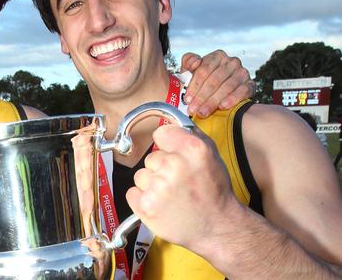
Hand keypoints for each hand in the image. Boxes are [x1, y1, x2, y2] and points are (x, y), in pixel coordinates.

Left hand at [126, 125, 242, 250]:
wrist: (218, 227)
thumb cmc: (215, 192)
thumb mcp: (212, 156)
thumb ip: (190, 136)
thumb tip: (169, 123)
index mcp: (192, 149)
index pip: (161, 133)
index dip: (167, 144)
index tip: (172, 153)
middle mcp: (174, 165)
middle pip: (151, 158)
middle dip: (161, 168)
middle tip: (179, 182)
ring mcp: (158, 187)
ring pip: (141, 175)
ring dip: (152, 184)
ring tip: (172, 196)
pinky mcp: (146, 206)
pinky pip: (133, 192)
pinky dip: (143, 199)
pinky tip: (162, 205)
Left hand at [181, 51, 253, 117]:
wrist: (219, 93)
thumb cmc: (202, 81)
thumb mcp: (192, 70)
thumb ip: (188, 62)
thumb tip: (195, 63)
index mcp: (217, 56)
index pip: (204, 70)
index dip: (194, 86)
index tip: (187, 99)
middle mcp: (231, 62)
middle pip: (214, 80)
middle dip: (202, 97)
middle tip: (193, 110)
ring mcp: (242, 73)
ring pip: (227, 87)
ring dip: (213, 101)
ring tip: (203, 112)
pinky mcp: (251, 84)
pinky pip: (242, 91)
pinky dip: (232, 99)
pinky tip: (222, 106)